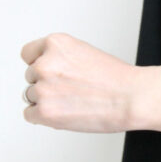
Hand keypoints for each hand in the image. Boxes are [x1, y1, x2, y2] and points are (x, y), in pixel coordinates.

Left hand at [20, 32, 138, 132]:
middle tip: (70, 89)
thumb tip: (44, 71)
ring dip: (47, 101)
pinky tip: (64, 113)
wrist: (132, 98)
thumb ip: (59, 58)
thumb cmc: (116, 78)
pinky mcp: (45, 112)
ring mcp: (43, 89)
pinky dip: (44, 117)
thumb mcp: (83, 53)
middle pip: (30, 76)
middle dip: (46, 83)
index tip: (51, 72)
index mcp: (55, 44)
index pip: (28, 54)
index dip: (40, 64)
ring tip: (73, 101)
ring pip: (31, 96)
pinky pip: (30, 115)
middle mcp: (45, 64)